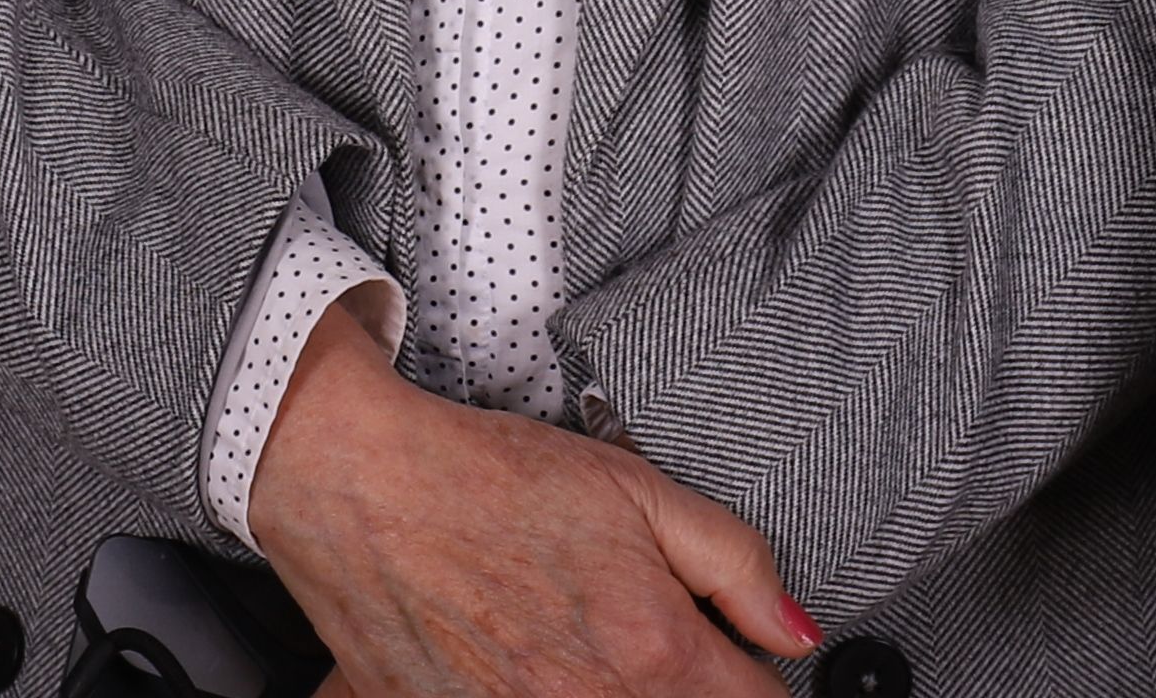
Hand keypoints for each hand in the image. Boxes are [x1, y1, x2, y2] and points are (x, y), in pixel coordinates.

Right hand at [245, 303, 815, 697]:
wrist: (359, 484)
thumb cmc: (486, 479)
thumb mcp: (636, 489)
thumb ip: (734, 564)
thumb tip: (796, 631)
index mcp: (652, 652)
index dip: (755, 676)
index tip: (737, 657)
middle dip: (682, 688)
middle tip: (642, 644)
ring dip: (611, 692)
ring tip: (577, 648)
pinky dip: (532, 695)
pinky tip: (521, 662)